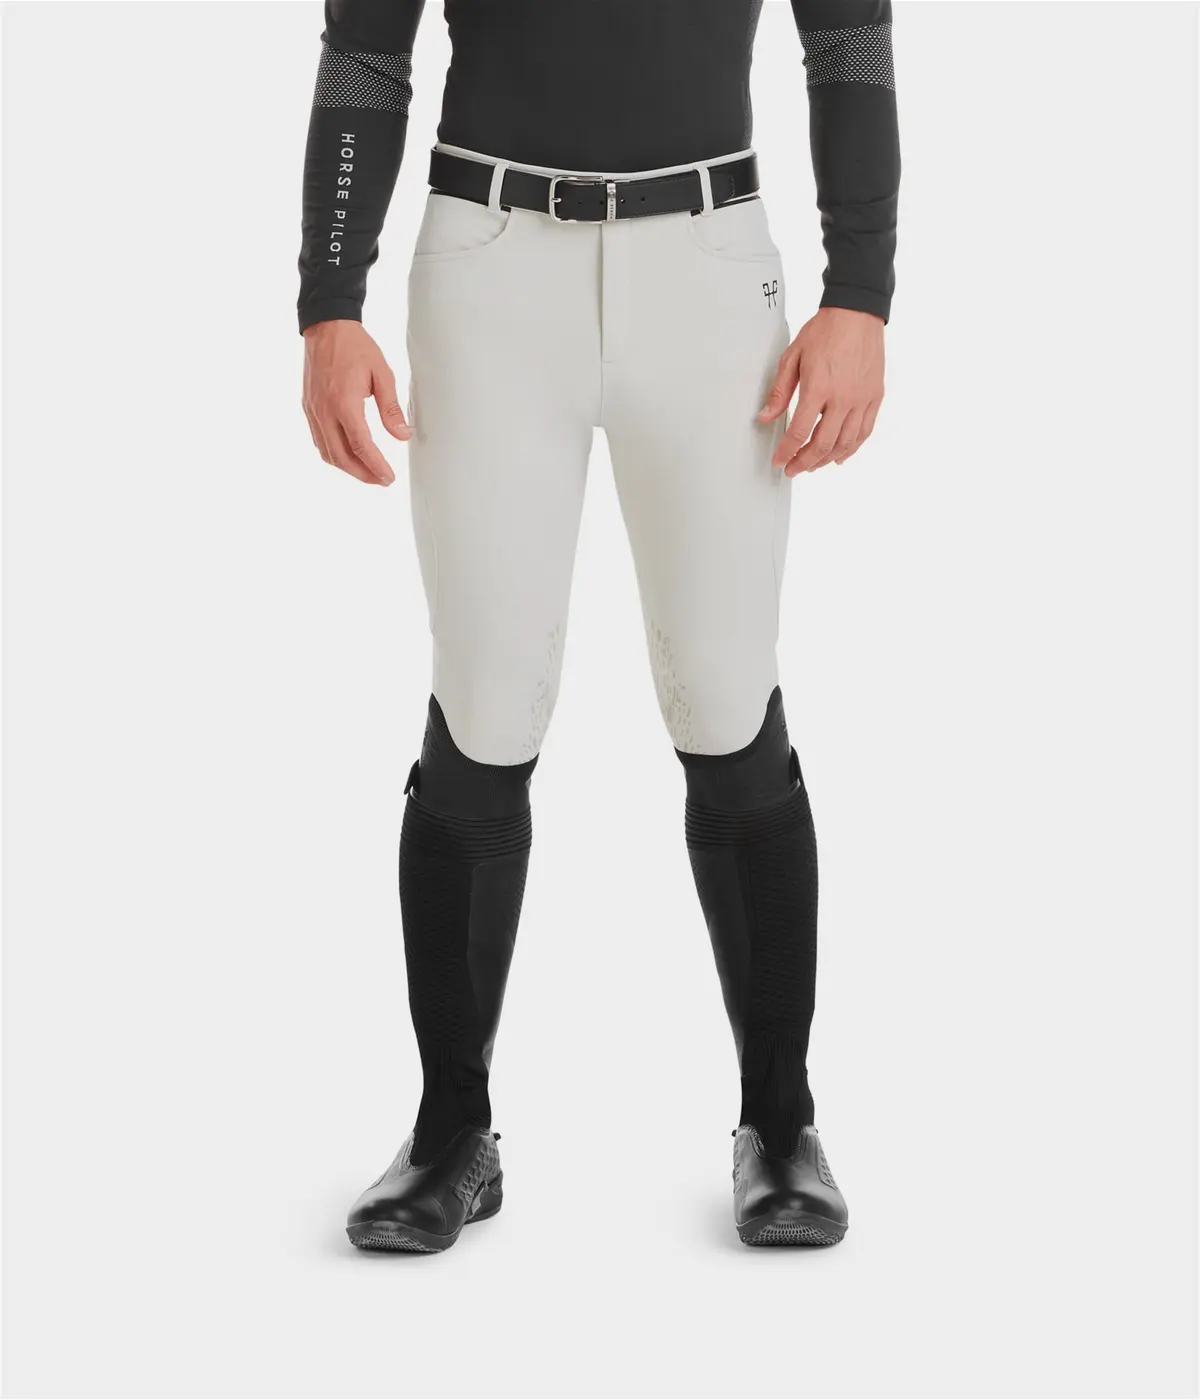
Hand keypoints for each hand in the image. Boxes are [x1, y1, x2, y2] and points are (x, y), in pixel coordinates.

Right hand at [302, 320, 410, 485]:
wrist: (326, 326)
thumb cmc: (355, 346)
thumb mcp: (382, 374)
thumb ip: (391, 409)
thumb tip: (402, 436)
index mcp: (344, 403)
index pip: (361, 446)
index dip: (376, 466)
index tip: (388, 477)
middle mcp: (324, 411)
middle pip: (342, 457)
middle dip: (363, 474)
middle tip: (382, 480)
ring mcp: (313, 411)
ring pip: (327, 453)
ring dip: (348, 468)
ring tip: (367, 472)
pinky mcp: (308, 408)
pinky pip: (319, 440)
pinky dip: (334, 454)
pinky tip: (348, 455)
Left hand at [758, 306, 884, 476]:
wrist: (857, 313)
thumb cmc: (825, 331)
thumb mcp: (792, 357)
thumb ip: (779, 391)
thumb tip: (766, 416)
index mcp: (818, 388)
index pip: (799, 432)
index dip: (787, 452)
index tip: (779, 461)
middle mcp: (842, 398)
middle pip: (822, 445)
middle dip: (804, 462)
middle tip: (793, 469)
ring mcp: (861, 399)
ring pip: (845, 443)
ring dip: (826, 459)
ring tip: (813, 464)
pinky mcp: (875, 397)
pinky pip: (864, 432)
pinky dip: (851, 448)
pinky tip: (840, 455)